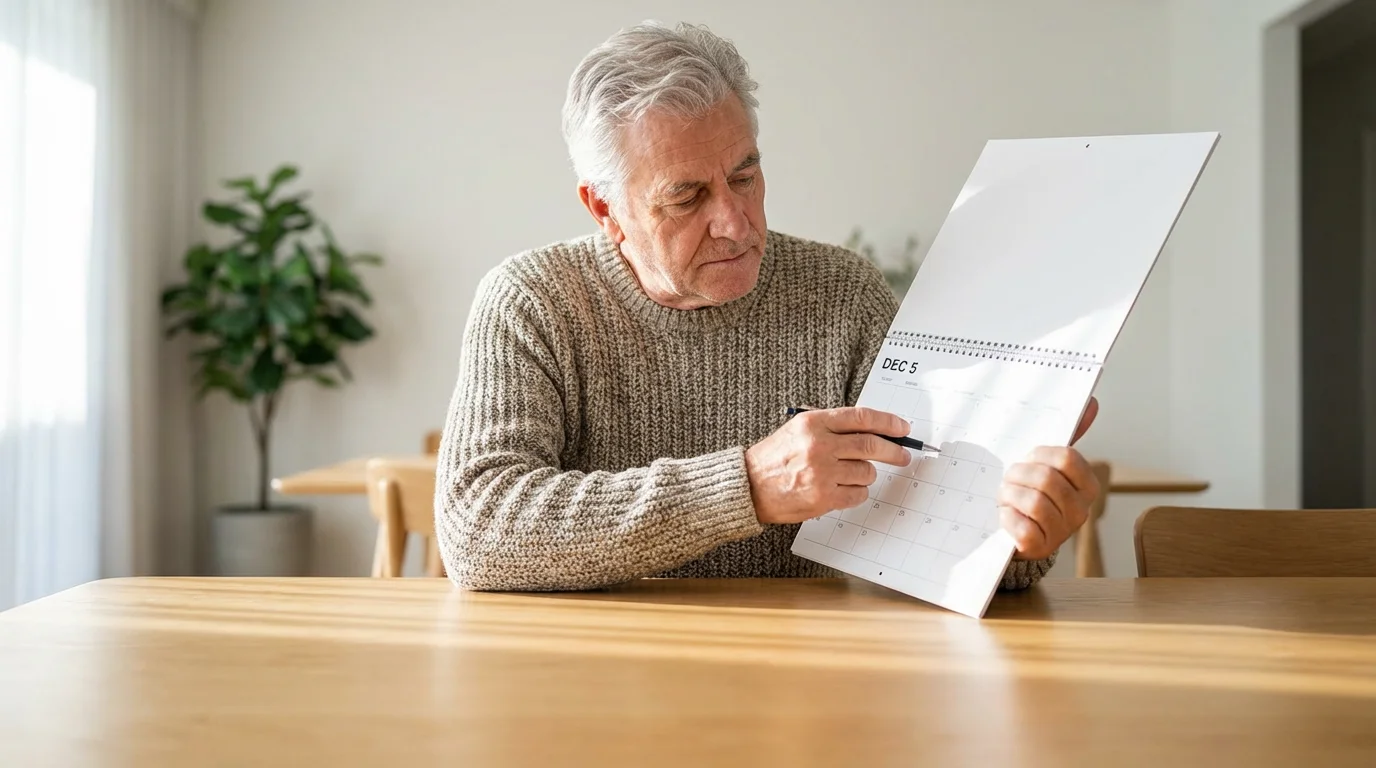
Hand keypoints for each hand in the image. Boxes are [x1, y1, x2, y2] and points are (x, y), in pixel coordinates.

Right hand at [745, 407, 911, 524]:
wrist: (749, 487)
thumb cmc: (774, 459)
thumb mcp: (798, 430)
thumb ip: (832, 427)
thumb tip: (872, 431)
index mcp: (813, 422)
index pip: (862, 417)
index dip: (888, 422)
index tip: (902, 428)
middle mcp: (819, 445)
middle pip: (871, 445)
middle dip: (894, 451)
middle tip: (903, 455)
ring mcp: (822, 472)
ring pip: (867, 472)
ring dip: (866, 474)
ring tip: (848, 475)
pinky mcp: (824, 497)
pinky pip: (858, 494)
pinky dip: (857, 492)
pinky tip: (842, 489)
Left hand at [1001, 397, 1100, 559]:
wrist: (1015, 533)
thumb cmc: (1031, 492)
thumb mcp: (1048, 464)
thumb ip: (1069, 436)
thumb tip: (1093, 404)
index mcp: (1087, 485)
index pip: (1067, 457)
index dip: (1039, 454)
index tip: (1027, 458)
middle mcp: (1081, 510)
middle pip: (1046, 478)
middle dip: (1018, 475)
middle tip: (1009, 480)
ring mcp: (1062, 531)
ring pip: (1032, 501)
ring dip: (1009, 495)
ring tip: (1005, 497)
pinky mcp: (1040, 548)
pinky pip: (1022, 527)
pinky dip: (1007, 519)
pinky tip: (1005, 517)